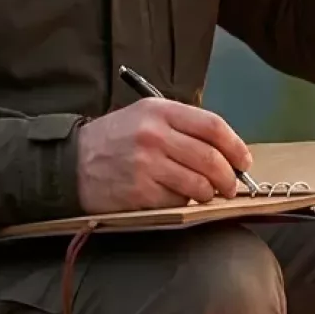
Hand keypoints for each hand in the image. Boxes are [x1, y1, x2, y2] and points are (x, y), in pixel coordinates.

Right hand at [75, 100, 252, 212]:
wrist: (71, 162)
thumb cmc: (115, 139)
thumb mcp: (145, 116)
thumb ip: (183, 126)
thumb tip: (225, 150)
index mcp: (160, 111)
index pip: (213, 126)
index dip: (235, 146)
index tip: (243, 161)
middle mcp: (154, 135)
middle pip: (210, 158)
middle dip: (228, 177)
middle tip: (230, 186)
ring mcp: (146, 164)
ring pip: (198, 184)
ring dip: (208, 193)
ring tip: (205, 194)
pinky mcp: (139, 191)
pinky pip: (177, 201)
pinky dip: (183, 203)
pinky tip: (175, 197)